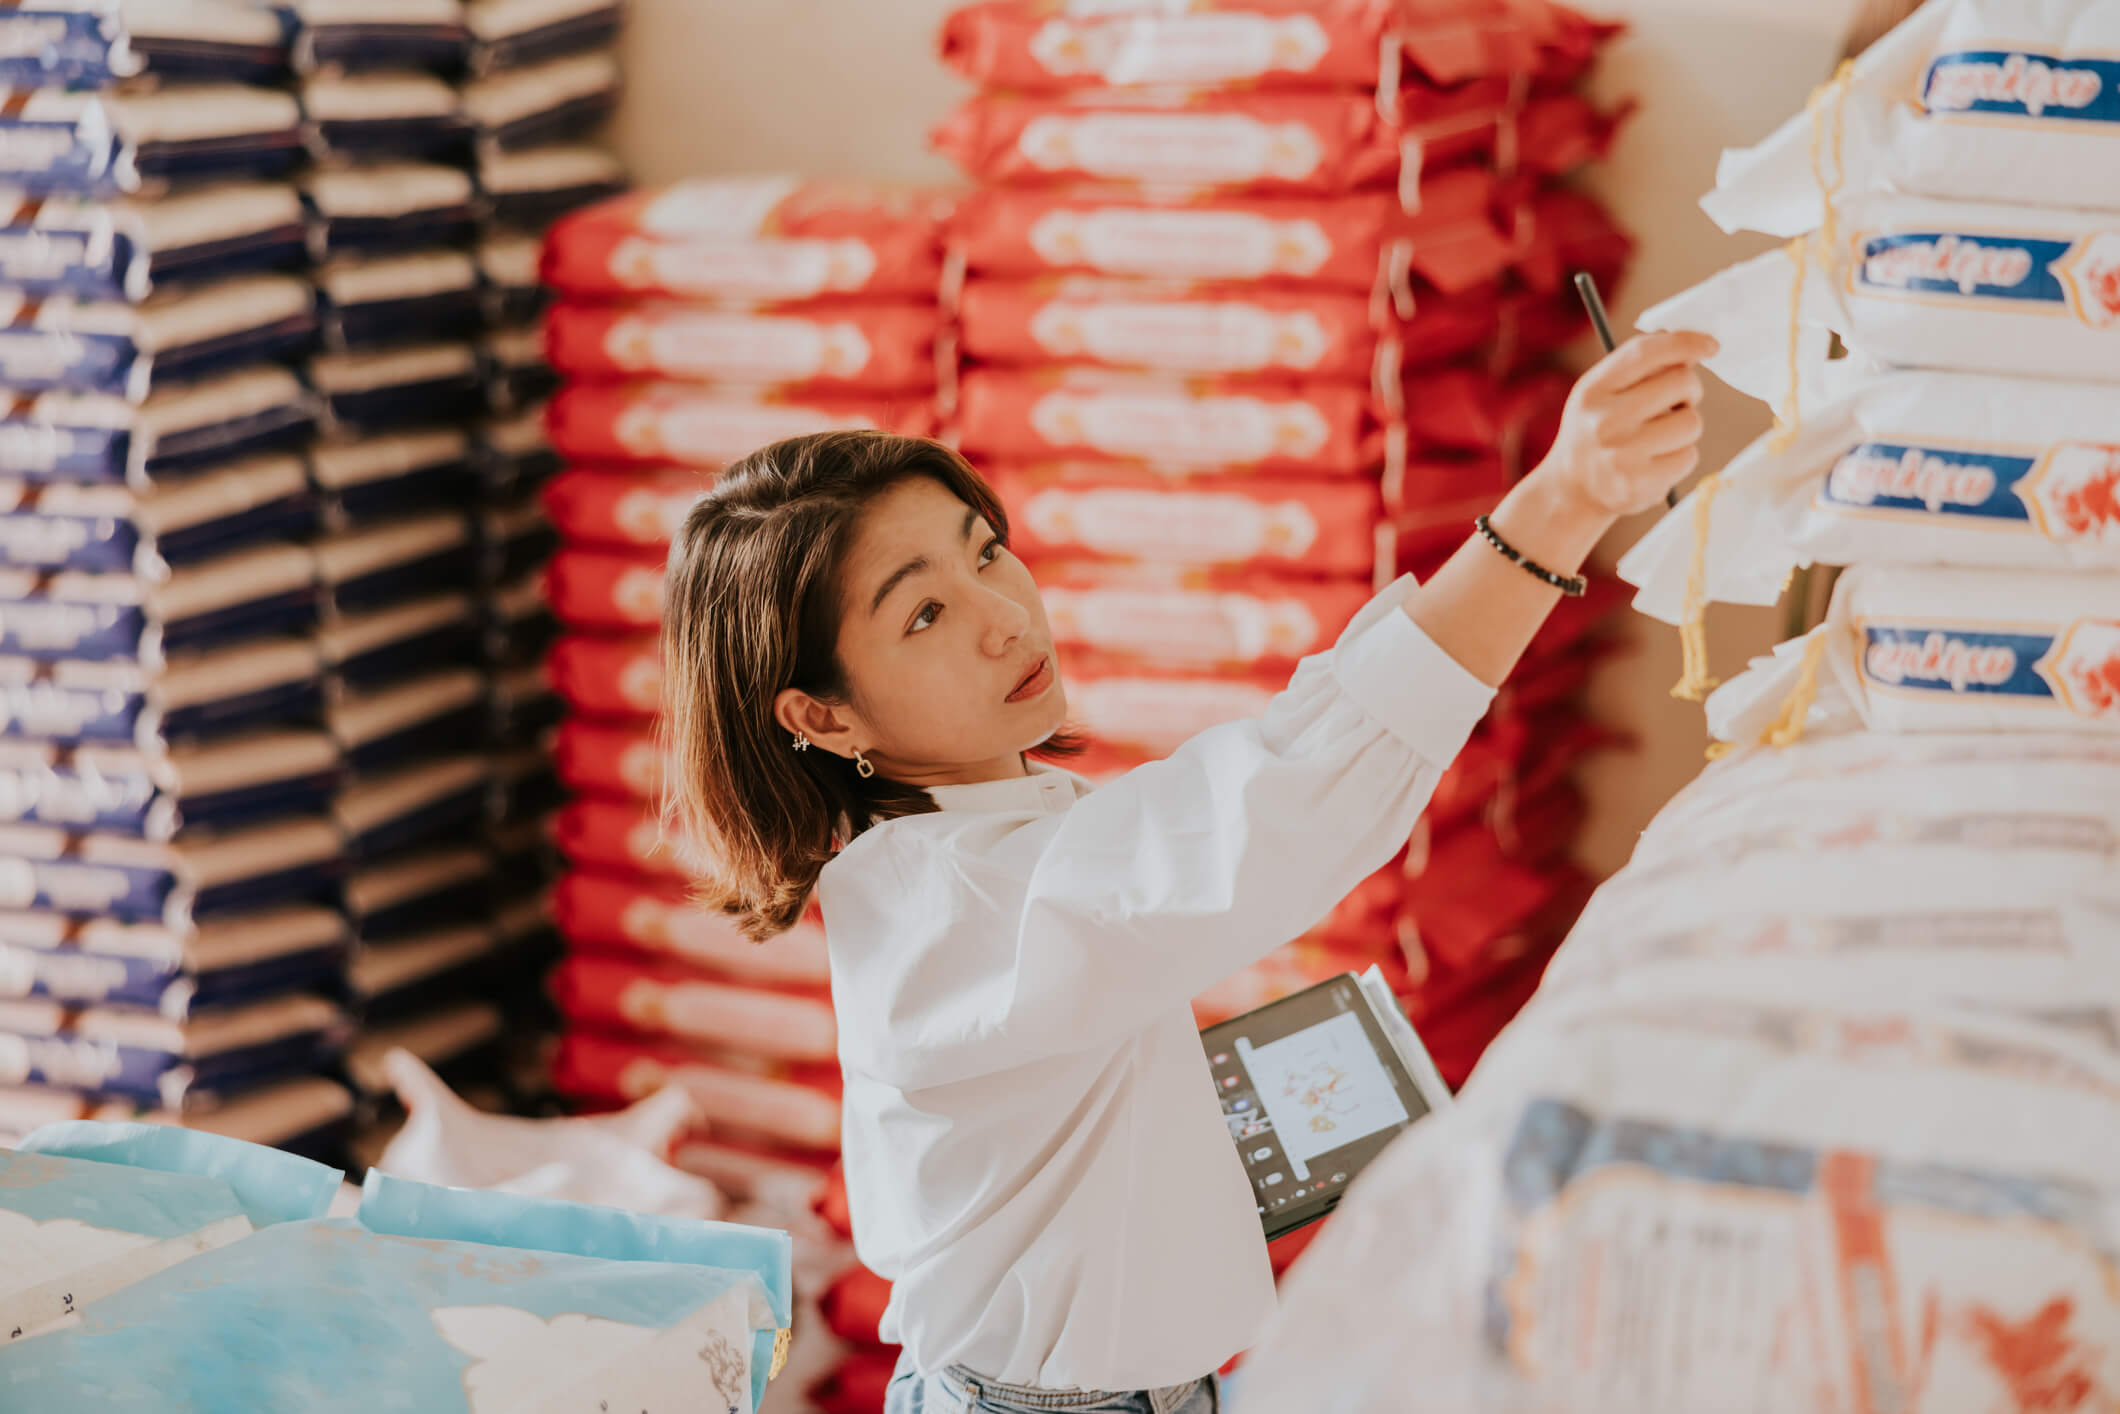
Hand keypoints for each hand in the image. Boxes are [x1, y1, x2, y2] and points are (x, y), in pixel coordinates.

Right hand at [1532, 330, 1718, 518]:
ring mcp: (1622, 455)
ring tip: (1660, 437)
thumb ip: (1637, 368)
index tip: (1710, 345)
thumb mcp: (1599, 394)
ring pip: (1691, 422)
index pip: (1645, 352)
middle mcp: (1604, 421)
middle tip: (1676, 403)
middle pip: (1681, 383)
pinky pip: (1689, 456)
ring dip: (1685, 427)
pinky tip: (1658, 461)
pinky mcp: (1641, 484)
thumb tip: (1690, 347)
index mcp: (1592, 391)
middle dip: (1689, 391)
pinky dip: (1681, 457)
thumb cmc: (1594, 433)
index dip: (1684, 342)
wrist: (1571, 491)